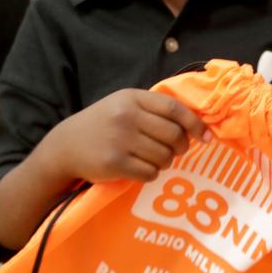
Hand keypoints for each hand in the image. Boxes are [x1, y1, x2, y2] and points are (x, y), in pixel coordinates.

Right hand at [44, 89, 205, 183]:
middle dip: (181, 147)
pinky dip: (151, 174)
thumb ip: (153, 110)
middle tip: (177, 151)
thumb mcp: (123, 106)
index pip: (173, 109)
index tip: (206, 136)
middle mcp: (127, 117)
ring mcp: (120, 140)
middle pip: (174, 135)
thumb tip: (195, 126)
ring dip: (165, 162)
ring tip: (153, 160)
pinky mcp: (115, 163)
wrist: (66, 146)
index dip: (195, 123)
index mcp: (132, 98)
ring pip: (164, 156)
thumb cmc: (102, 125)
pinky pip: (150, 173)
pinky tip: (140, 169)